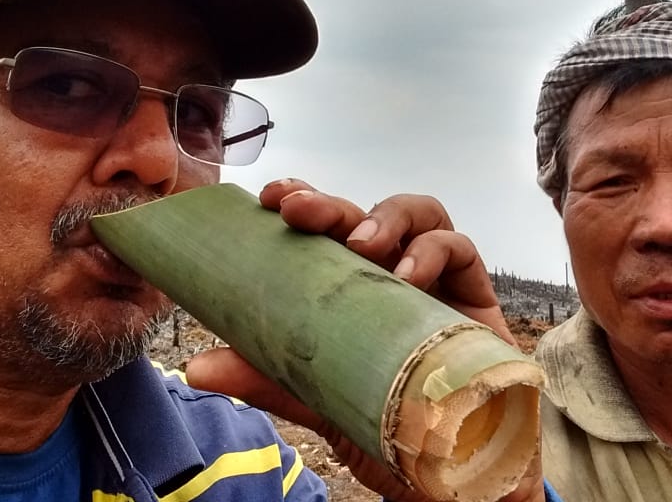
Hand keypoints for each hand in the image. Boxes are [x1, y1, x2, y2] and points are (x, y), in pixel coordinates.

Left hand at [185, 179, 541, 501]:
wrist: (453, 477)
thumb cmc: (390, 429)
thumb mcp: (321, 403)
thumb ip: (269, 379)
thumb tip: (196, 366)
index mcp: (351, 291)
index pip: (325, 232)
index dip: (302, 202)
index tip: (269, 199)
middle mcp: (392, 277)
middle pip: (363, 216)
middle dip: (330, 204)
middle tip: (299, 210)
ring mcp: (436, 282)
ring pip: (418, 214)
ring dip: (386, 217)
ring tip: (363, 244)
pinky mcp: (475, 296)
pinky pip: (460, 249)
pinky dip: (434, 251)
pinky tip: (410, 276)